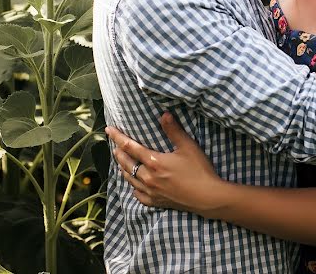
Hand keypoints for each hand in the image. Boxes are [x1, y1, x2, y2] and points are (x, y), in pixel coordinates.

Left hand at [105, 113, 223, 215]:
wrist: (207, 197)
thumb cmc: (199, 170)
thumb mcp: (188, 147)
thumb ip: (174, 130)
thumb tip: (164, 114)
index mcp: (154, 162)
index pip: (130, 147)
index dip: (118, 137)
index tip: (108, 130)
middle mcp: (148, 178)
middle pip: (126, 163)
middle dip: (119, 153)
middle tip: (114, 146)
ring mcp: (151, 191)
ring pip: (130, 179)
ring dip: (124, 169)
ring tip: (121, 163)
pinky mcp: (156, 202)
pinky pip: (138, 195)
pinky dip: (134, 188)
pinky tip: (135, 185)